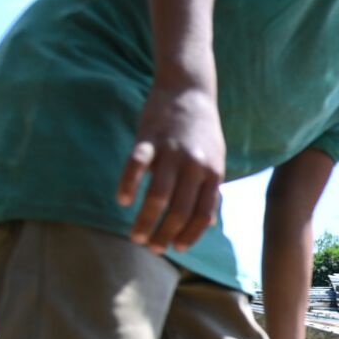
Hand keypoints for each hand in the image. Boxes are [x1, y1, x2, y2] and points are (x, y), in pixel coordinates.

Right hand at [117, 83, 225, 253]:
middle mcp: (194, 165)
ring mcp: (171, 152)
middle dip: (165, 234)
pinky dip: (128, 184)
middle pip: (179, 210)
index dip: (190, 234)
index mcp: (212, 172)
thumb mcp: (216, 159)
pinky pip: (136, 166)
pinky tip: (122, 200)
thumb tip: (206, 223)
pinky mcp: (149, 138)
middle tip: (152, 248)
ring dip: (146, 220)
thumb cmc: (202, 130)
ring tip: (135, 236)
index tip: (178, 249)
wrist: (188, 89)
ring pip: (158, 196)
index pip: (202, 213)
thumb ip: (210, 189)